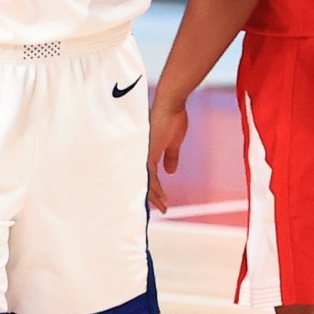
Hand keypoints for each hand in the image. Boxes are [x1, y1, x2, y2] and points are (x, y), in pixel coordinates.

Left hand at [145, 92, 188, 213]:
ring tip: (162, 208)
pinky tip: (160, 199)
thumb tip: (171, 172)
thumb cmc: (172, 117)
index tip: (161, 199)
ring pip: (145, 183)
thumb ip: (170, 157)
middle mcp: (140, 154)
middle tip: (160, 209)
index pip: (146, 175)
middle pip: (143, 181)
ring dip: (155, 197)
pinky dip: (155, 191)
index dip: (153, 188)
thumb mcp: (173, 142)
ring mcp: (142, 155)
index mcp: (145, 151)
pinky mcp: (146, 155)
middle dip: (152, 197)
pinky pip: (149, 179)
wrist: (170, 104)